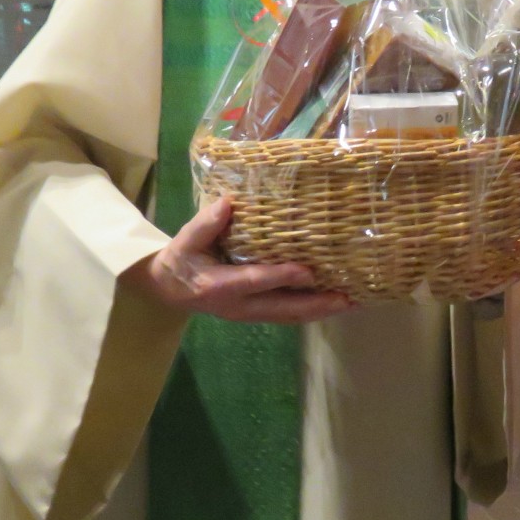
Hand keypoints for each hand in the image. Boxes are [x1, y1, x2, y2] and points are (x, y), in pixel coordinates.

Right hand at [123, 197, 352, 324]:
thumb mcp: (185, 240)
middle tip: (346, 298)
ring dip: (320, 311)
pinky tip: (334, 303)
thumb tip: (228, 203)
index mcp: (219, 286)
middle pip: (282, 309)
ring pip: (289, 316)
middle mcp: (238, 306)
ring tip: (351, 302)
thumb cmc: (180, 259)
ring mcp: (250, 314)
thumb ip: (206, 224)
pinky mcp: (257, 313)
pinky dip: (312, 310)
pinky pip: (288, 314)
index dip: (282, 276)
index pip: (255, 281)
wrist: (169, 289)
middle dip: (315, 304)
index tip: (308, 271)